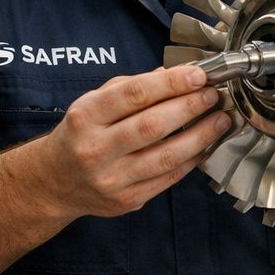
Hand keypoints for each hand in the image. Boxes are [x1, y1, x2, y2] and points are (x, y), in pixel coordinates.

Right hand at [48, 65, 230, 216]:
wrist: (54, 182)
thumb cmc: (79, 135)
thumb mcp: (92, 103)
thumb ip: (130, 88)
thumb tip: (172, 74)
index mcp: (85, 117)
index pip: (134, 94)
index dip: (171, 83)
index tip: (198, 75)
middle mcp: (95, 149)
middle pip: (152, 125)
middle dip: (190, 107)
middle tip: (213, 96)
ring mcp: (111, 178)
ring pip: (166, 156)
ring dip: (200, 136)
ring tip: (219, 120)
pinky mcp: (127, 200)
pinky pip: (168, 178)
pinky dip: (191, 160)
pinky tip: (204, 145)